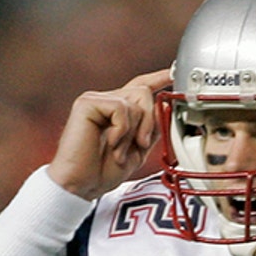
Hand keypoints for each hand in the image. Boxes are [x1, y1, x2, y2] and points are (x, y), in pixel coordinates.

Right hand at [47, 70, 171, 199]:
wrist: (82, 184)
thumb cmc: (103, 171)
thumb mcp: (138, 150)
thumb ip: (151, 129)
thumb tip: (165, 108)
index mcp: (117, 111)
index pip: (140, 87)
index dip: (158, 78)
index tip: (173, 72)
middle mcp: (106, 101)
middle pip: (144, 92)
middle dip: (149, 121)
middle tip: (140, 145)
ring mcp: (95, 100)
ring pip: (135, 102)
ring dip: (134, 132)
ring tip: (118, 149)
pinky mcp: (87, 103)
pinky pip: (120, 108)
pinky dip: (121, 129)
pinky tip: (110, 142)